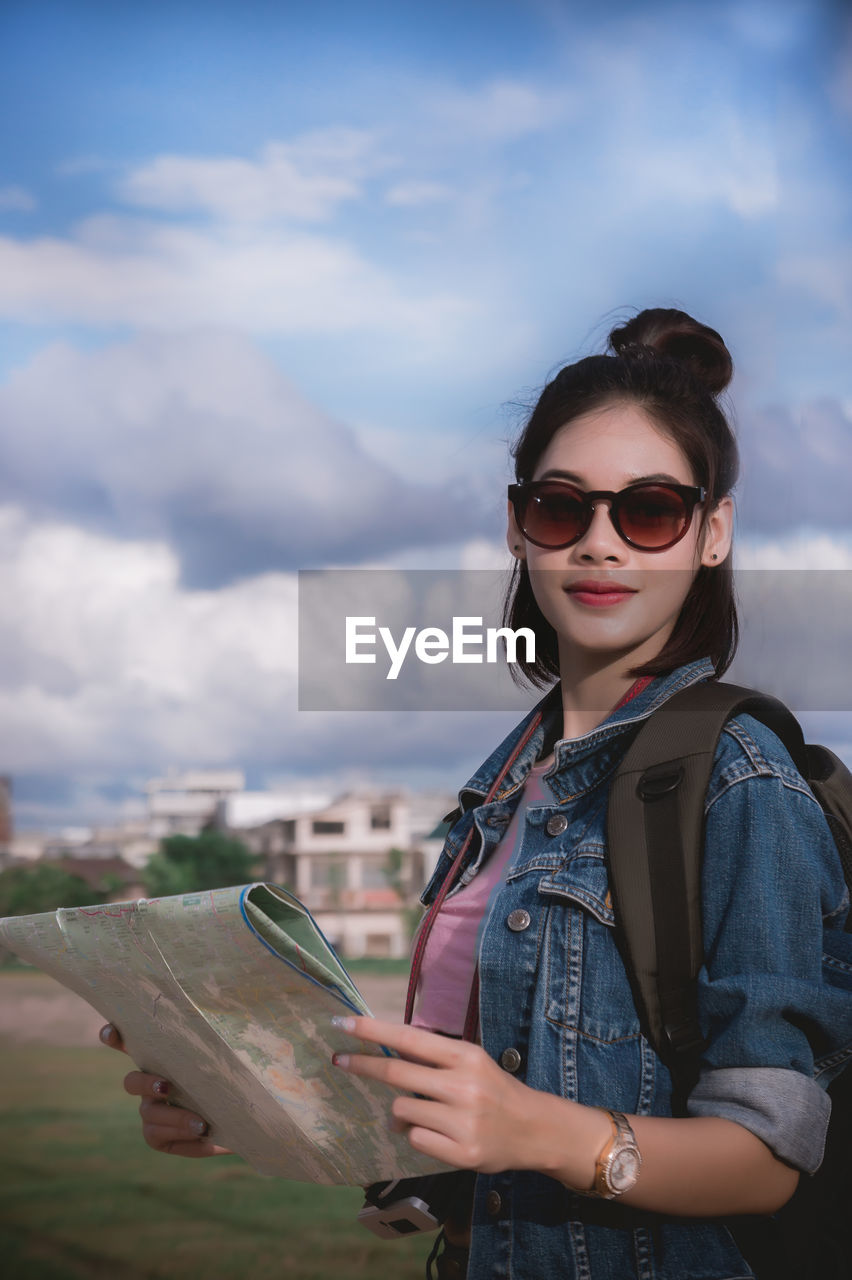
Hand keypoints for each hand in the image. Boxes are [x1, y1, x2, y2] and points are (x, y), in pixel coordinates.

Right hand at [99, 1023, 230, 1157]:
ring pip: (150, 1114)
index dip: (114, 1037)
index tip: (110, 1031)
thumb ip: (222, 1048)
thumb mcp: (228, 1062)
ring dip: (176, 1118)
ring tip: (201, 1124)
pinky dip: (184, 1140)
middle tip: (167, 1087)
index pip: (131, 1044)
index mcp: (162, 1059)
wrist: (240, 1119)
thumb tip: (237, 1021)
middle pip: (132, 1082)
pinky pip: (161, 1137)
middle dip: (146, 1083)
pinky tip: (205, 1137)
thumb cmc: (231, 1081)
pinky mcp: (156, 1136)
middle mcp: (149, 1085)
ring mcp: (149, 1111)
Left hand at [330, 1016, 537, 1172]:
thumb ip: (432, 1058)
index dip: (373, 1031)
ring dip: (400, 1111)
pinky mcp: (463, 1153)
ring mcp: (464, 1122)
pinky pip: (416, 1139)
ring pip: (402, 1111)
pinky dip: (417, 1135)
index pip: (410, 1039)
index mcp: (466, 1056)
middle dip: (362, 1065)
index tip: (343, 1023)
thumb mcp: (469, 1062)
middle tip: (339, 1060)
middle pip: (397, 1073)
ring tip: (423, 1112)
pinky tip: (437, 1133)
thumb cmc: (493, 1090)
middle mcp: (464, 1086)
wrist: (534, 1129)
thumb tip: (384, 1053)